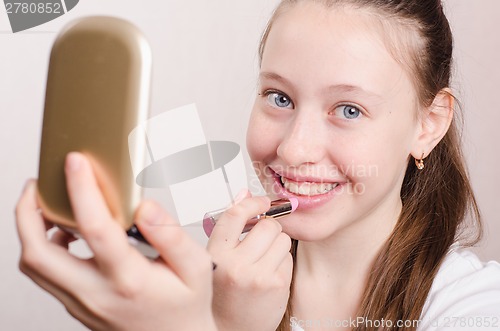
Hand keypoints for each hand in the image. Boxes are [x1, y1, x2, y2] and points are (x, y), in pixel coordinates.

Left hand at [16, 152, 216, 330]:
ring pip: (34, 267)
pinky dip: (43, 248)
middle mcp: (96, 294)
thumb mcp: (196, 268)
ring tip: (45, 204)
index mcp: (129, 279)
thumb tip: (144, 207)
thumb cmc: (186, 306)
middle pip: (38, 254)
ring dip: (30, 231)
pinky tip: (65, 234)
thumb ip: (170, 235)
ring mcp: (81, 303)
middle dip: (26, 213)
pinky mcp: (77, 306)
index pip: (96, 230)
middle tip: (36, 185)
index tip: (76, 162)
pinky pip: (46, 275)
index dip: (82, 190)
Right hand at [207, 190, 292, 330]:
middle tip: (261, 241)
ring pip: (282, 239)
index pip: (235, 215)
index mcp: (215, 255)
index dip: (252, 203)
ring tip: (263, 260)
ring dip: (277, 244)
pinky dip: (282, 261)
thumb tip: (244, 195)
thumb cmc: (222, 294)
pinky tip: (270, 274)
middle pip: (267, 225)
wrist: (231, 329)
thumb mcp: (217, 259)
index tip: (262, 202)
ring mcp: (258, 276)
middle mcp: (235, 265)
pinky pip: (289, 257)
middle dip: (268, 228)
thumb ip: (229, 228)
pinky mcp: (277, 285)